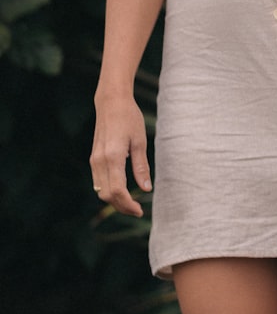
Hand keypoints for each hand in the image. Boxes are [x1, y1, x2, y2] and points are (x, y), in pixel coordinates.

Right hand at [90, 94, 151, 216]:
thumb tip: (146, 189)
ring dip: (115, 200)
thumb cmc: (129, 119)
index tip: (140, 210)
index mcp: (112, 157)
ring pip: (100, 190)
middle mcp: (99, 161)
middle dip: (121, 206)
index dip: (128, 204)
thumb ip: (141, 167)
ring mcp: (94, 160)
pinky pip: (99, 181)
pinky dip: (109, 190)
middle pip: (106, 195)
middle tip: (138, 210)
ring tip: (132, 203)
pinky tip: (123, 191)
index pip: (117, 191)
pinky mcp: (94, 158)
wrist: (111, 103)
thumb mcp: (140, 141)